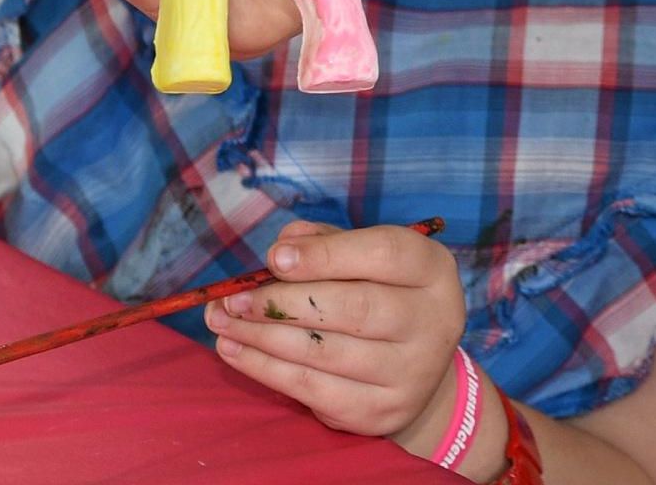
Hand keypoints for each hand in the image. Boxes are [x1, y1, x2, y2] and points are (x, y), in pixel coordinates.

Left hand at [203, 220, 470, 442]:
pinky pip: (313, 389)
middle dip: (283, 303)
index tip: (273, 258)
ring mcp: (411, 371)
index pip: (384, 254)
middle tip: (234, 299)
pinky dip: (266, 369)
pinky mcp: (382, 410)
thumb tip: (281, 248)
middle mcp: (434, 320)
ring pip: (326, 353)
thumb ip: (327, 244)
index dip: (326, 256)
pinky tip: (236, 351)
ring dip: (262, 337)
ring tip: (222, 322)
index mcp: (433, 270)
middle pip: (354, 308)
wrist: (418, 371)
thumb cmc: (381, 297)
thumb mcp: (366, 260)